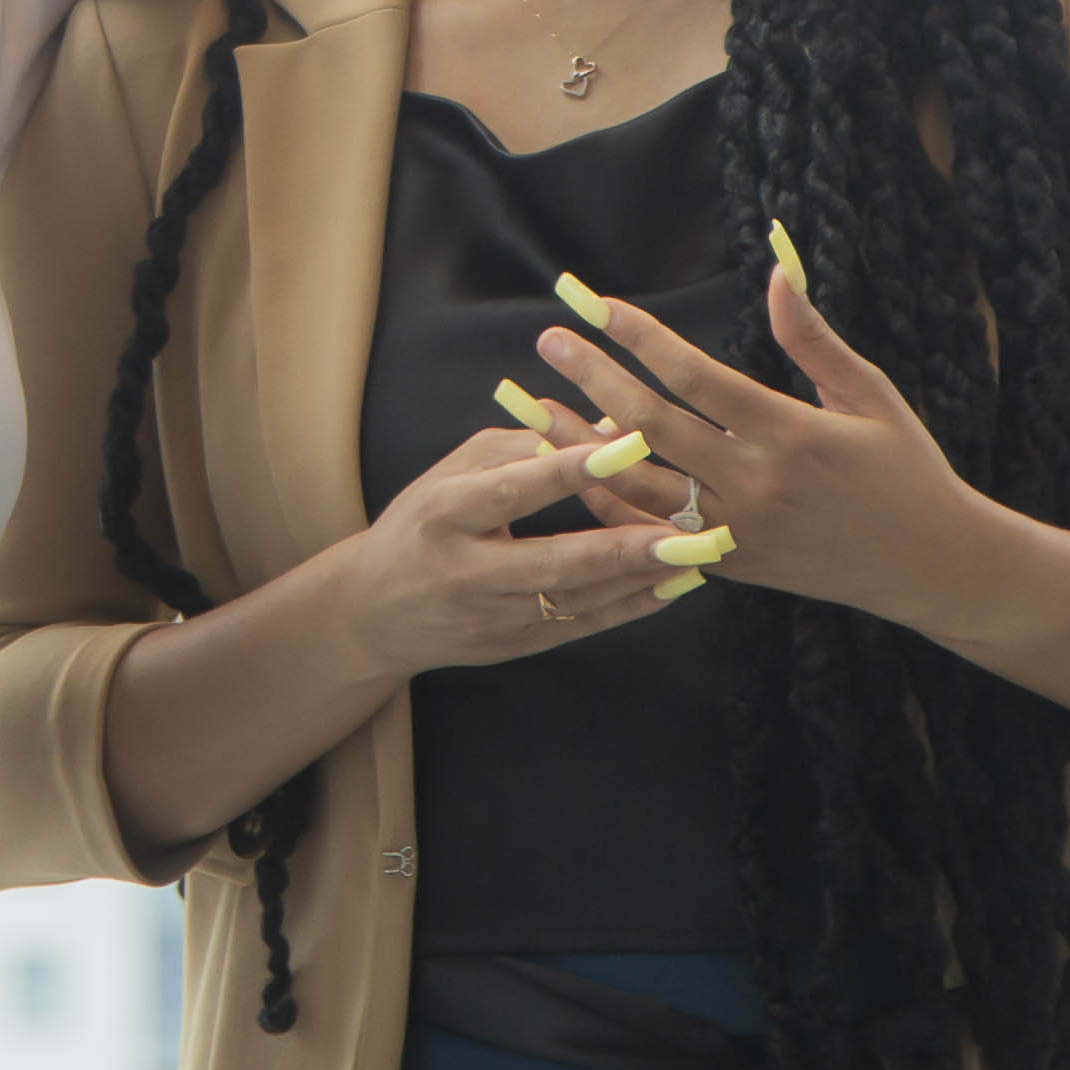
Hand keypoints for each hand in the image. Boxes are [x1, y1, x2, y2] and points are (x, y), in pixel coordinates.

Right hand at [308, 422, 698, 682]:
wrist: (372, 613)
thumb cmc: (419, 524)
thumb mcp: (451, 472)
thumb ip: (521, 446)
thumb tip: (597, 422)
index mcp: (447, 513)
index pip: (514, 488)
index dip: (571, 468)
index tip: (627, 445)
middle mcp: (468, 571)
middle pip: (555, 559)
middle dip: (625, 545)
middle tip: (685, 530)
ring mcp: (492, 617)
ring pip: (578, 598)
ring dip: (641, 578)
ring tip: (696, 555)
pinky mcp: (513, 647)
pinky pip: (582, 626)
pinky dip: (629, 608)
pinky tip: (671, 588)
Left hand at [533, 250, 1018, 640]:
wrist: (928, 566)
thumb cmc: (905, 469)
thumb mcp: (870, 395)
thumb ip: (813, 339)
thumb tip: (777, 272)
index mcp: (790, 434)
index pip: (697, 378)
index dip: (643, 338)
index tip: (601, 305)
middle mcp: (755, 485)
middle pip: (653, 426)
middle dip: (595, 379)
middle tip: (551, 339)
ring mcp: (737, 531)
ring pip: (638, 486)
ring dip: (580, 444)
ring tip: (534, 407)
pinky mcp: (729, 565)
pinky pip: (652, 532)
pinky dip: (609, 502)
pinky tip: (573, 471)